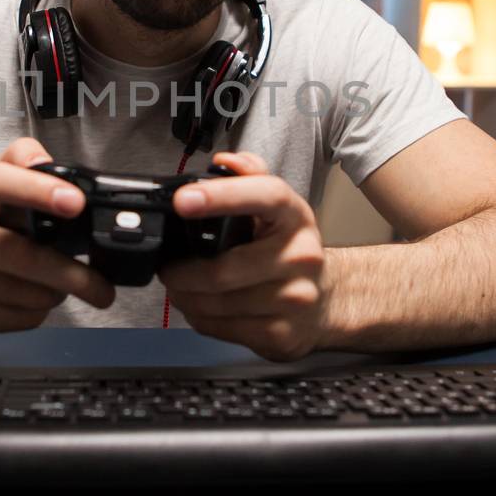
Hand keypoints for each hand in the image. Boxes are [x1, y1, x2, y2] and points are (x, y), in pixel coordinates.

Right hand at [0, 138, 115, 344]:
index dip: (36, 189)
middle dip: (72, 273)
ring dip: (56, 294)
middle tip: (101, 284)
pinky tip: (31, 303)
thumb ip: (17, 166)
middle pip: (23, 254)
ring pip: (28, 293)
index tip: (75, 201)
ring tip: (57, 287)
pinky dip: (38, 313)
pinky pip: (19, 318)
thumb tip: (48, 162)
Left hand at [157, 151, 327, 361]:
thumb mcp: (276, 209)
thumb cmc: (289, 249)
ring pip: (218, 303)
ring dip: (185, 297)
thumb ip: (250, 177)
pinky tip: (199, 307)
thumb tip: (224, 161)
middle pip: (225, 268)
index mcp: (295, 216)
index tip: (183, 200)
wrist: (328, 300)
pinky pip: (223, 328)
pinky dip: (200, 318)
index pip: (264, 196)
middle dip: (182, 271)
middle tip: (168, 268)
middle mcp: (301, 256)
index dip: (222, 196)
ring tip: (179, 288)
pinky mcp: (282, 334)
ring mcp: (294, 299)